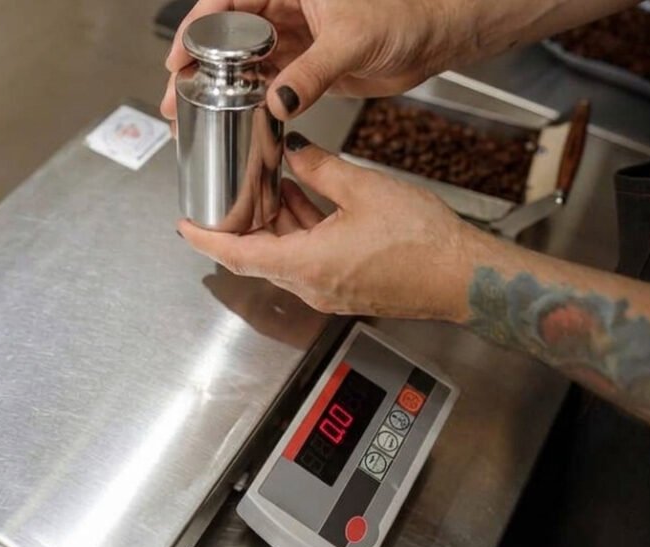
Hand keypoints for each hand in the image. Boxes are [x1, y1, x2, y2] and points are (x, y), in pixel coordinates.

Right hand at [161, 0, 453, 121]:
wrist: (435, 38)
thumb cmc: (406, 14)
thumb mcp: (352, 41)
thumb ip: (312, 74)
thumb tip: (279, 101)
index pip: (228, 0)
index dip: (197, 28)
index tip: (179, 56)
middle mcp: (286, 8)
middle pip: (228, 33)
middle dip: (200, 63)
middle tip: (178, 92)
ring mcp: (295, 37)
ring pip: (245, 60)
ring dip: (221, 85)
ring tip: (195, 110)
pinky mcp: (307, 65)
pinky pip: (270, 82)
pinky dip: (252, 98)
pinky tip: (236, 114)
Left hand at [178, 133, 492, 321]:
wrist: (464, 275)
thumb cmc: (423, 242)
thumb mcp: (362, 189)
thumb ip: (319, 169)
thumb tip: (294, 152)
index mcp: (306, 264)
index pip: (238, 254)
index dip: (206, 239)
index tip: (185, 226)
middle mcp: (311, 286)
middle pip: (260, 254)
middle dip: (247, 221)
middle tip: (239, 190)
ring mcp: (329, 292)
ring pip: (286, 256)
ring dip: (279, 224)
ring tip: (279, 185)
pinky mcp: (347, 290)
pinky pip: (310, 262)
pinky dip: (302, 234)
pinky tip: (311, 204)